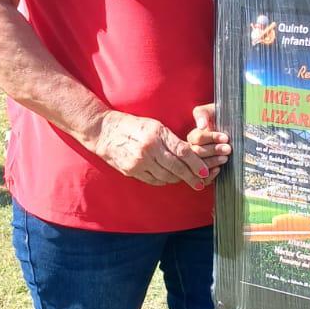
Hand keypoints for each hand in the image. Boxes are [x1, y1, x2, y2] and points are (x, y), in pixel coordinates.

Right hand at [93, 110, 210, 189]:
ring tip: (187, 179)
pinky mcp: (132, 171)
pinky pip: (154, 181)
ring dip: (178, 179)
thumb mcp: (154, 126)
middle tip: (201, 183)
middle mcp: (149, 149)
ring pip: (166, 177)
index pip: (183, 151)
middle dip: (191, 177)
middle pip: (176, 167)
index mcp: (156, 134)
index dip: (196, 164)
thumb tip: (190, 153)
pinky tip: (170, 178)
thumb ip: (171, 140)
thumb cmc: (132, 126)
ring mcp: (139, 162)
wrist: (104, 131)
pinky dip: (164, 181)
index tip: (205, 171)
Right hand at [186, 104, 230, 176]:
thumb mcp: (211, 111)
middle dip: (213, 150)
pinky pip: (201, 178)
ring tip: (225, 158)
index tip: (225, 137)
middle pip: (196, 152)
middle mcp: (193, 150)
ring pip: (197, 166)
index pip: (196, 138)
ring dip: (212, 162)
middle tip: (228, 149)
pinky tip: (218, 170)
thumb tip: (201, 125)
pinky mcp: (204, 172)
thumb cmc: (221, 117)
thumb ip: (202, 114)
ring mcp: (198, 162)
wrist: (232, 126)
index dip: (210, 138)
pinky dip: (209, 175)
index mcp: (193, 136)